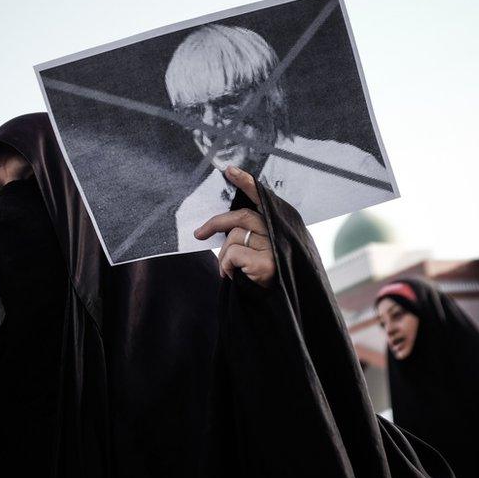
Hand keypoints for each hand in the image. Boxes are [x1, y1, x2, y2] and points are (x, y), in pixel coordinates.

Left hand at [194, 166, 275, 287]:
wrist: (273, 307)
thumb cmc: (259, 276)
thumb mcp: (256, 251)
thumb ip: (246, 234)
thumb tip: (214, 227)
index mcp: (277, 226)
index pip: (262, 199)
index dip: (246, 183)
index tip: (229, 170)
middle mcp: (279, 234)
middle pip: (241, 217)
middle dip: (216, 224)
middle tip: (199, 234)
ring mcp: (275, 248)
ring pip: (233, 238)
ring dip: (223, 257)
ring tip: (231, 271)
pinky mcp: (267, 264)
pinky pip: (232, 255)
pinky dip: (225, 267)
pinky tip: (236, 278)